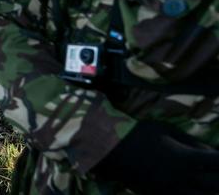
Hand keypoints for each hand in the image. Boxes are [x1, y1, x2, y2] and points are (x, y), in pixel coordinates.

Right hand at [93, 121, 218, 193]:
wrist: (112, 150)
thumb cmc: (140, 134)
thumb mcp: (170, 131)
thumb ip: (195, 143)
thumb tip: (215, 151)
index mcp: (187, 159)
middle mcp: (184, 179)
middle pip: (218, 184)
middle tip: (217, 169)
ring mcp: (173, 191)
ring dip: (211, 189)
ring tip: (210, 182)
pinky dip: (194, 194)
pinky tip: (195, 189)